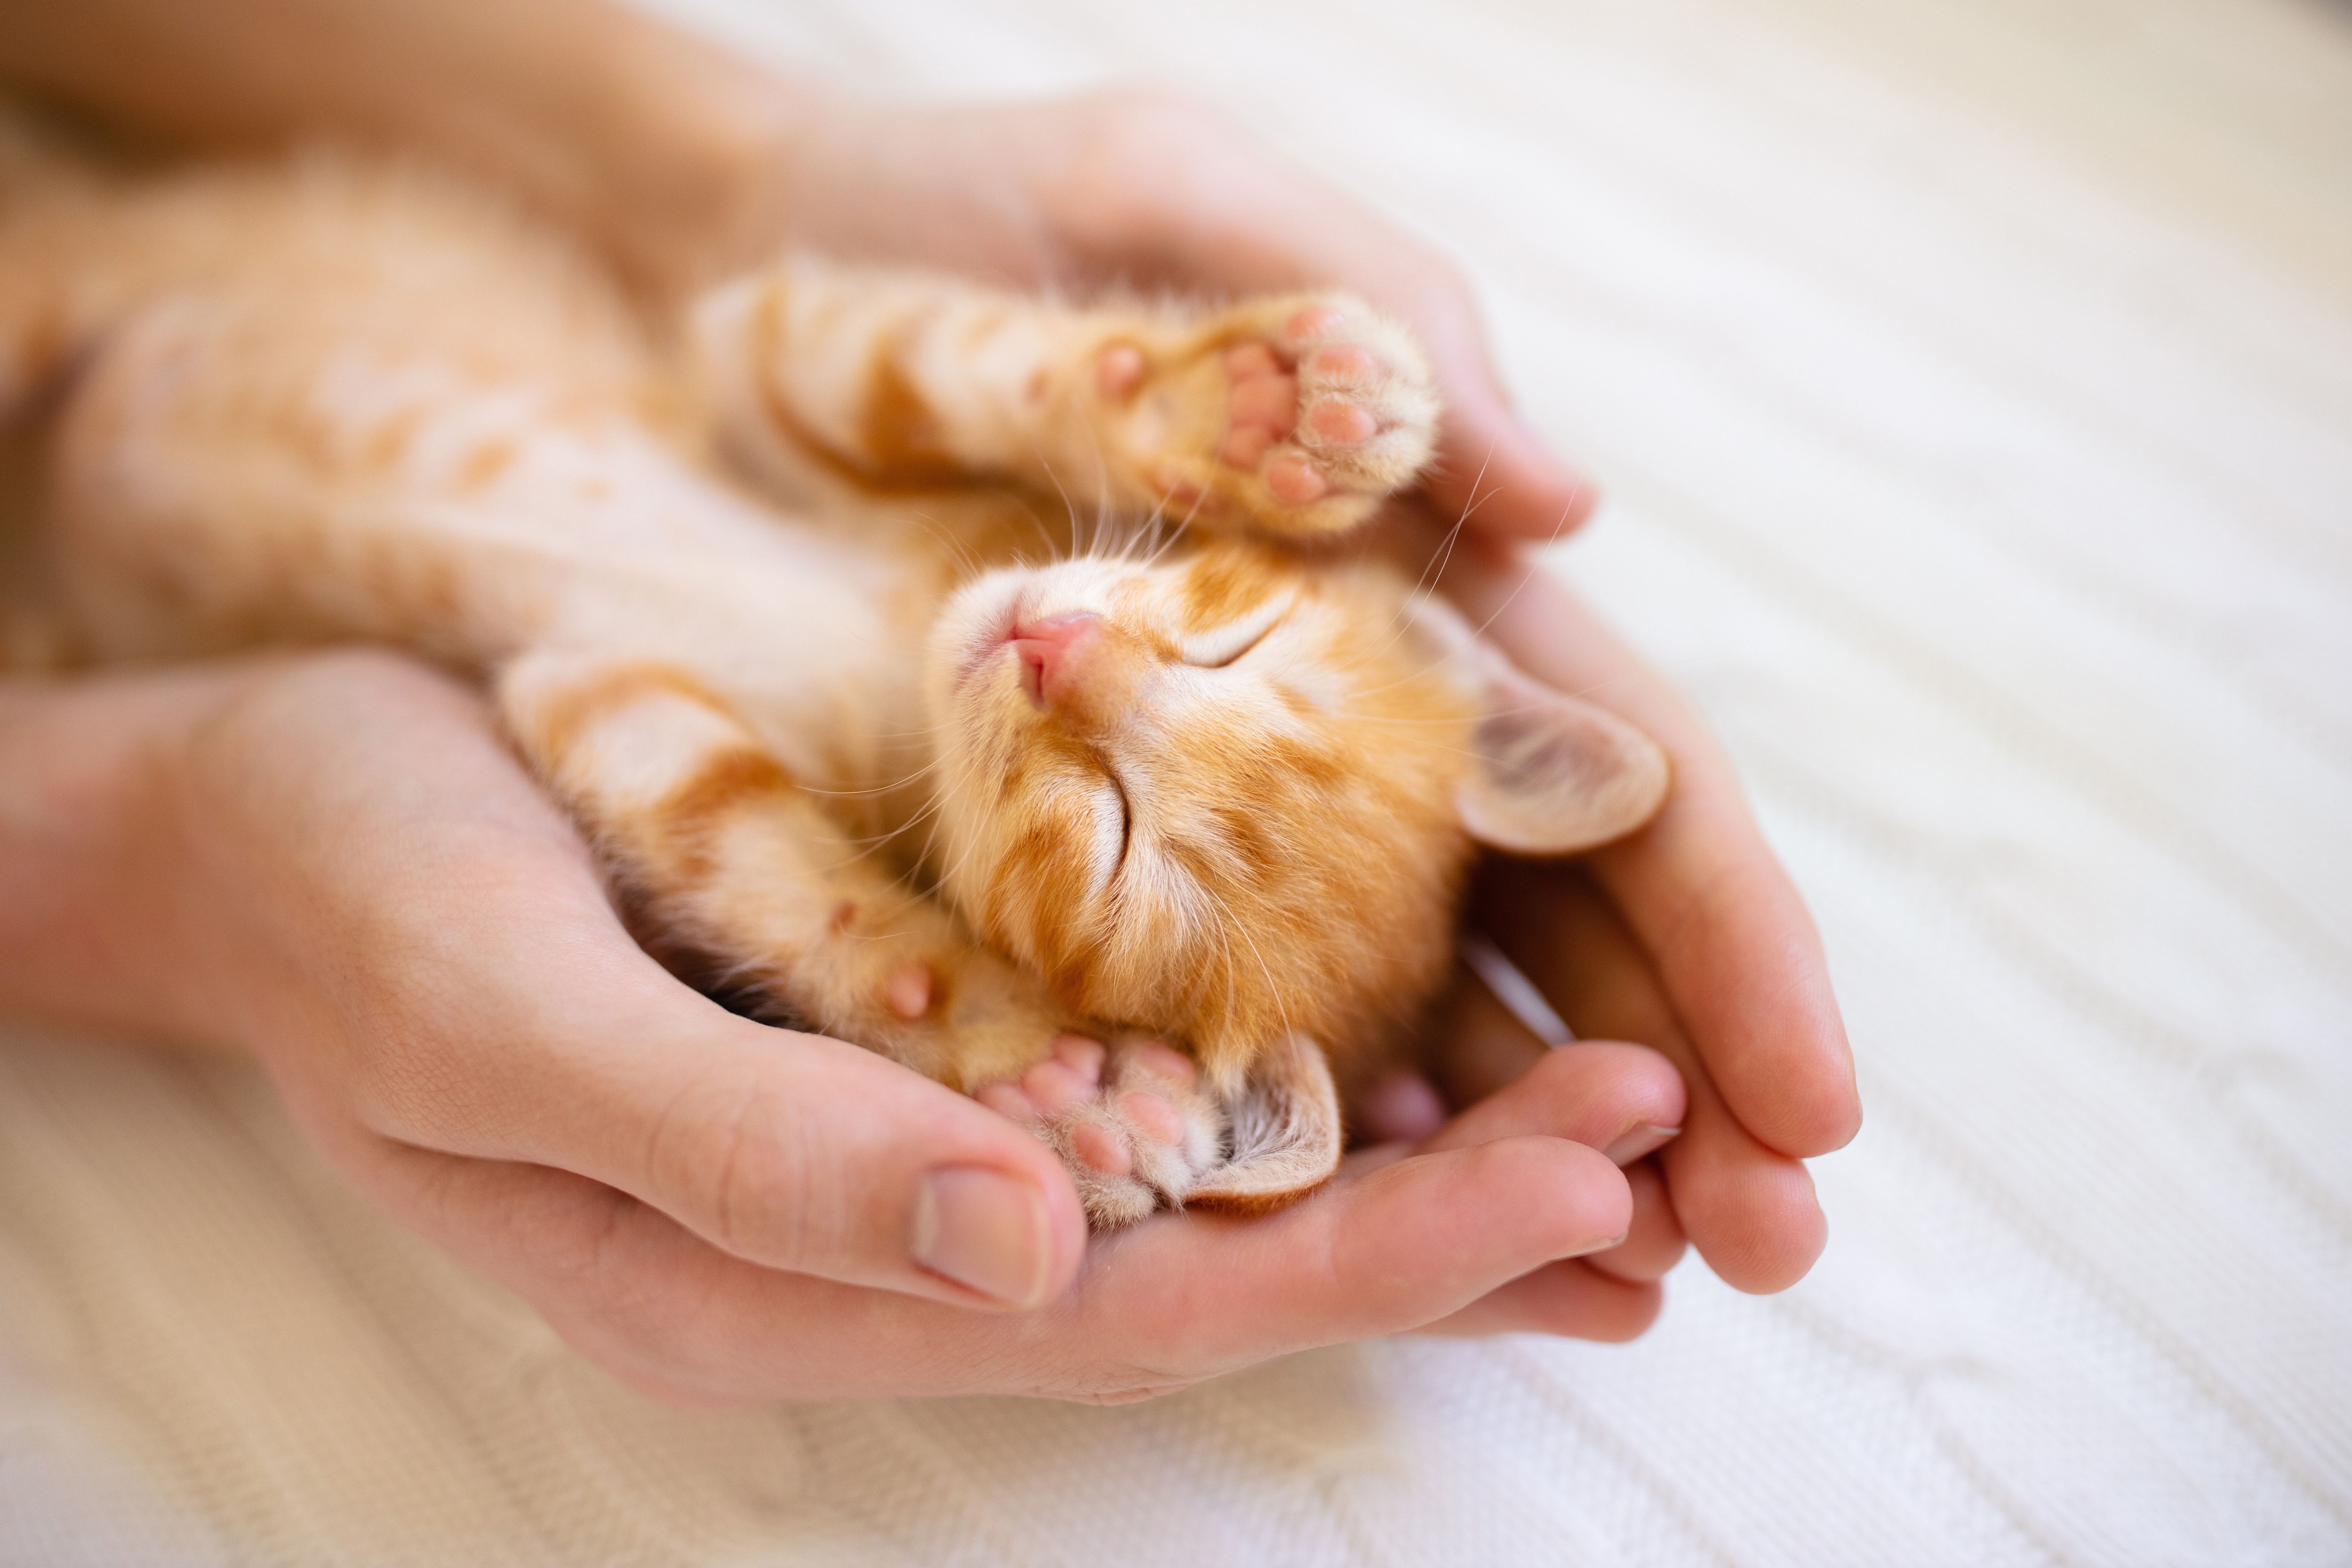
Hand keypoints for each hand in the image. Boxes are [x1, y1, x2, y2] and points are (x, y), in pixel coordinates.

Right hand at [0, 650, 1687, 1401]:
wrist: (265, 816)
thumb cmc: (352, 898)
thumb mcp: (504, 1020)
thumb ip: (753, 1153)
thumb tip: (1019, 1249)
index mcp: (782, 1266)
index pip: (1130, 1304)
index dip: (1362, 1256)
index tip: (1570, 1180)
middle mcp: (872, 1229)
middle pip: (1204, 1261)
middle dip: (1443, 1214)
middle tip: (1660, 1138)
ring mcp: (895, 1139)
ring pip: (1202, 1187)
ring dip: (1409, 1161)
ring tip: (1624, 1119)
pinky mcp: (909, 1033)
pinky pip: (1137, 1084)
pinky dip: (1292, 1075)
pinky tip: (1432, 1045)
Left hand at [760, 95, 1860, 1292]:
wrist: (704, 280)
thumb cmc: (943, 213)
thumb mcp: (1169, 198)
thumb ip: (1372, 325)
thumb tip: (1570, 501)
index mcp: (1399, 575)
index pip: (1607, 770)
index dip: (1723, 933)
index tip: (1811, 1094)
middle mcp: (1323, 719)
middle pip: (1537, 925)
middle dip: (1667, 1084)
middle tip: (1759, 1249)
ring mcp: (1191, 811)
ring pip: (1402, 1007)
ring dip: (1519, 1149)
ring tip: (1625, 1287)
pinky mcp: (1038, 866)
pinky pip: (1190, 1023)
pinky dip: (1306, 1137)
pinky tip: (1385, 1239)